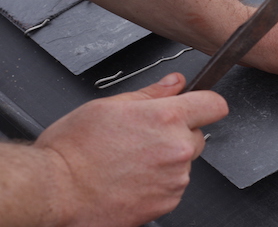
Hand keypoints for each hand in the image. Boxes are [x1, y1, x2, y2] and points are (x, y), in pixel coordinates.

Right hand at [34, 73, 227, 226]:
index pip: (214, 104)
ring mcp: (174, 178)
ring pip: (184, 163)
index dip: (205, 103)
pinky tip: (131, 179)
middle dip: (179, 134)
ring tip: (130, 161)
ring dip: (167, 161)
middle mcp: (177, 148)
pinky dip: (158, 184)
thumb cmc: (73, 150)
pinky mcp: (167, 202)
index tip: (198, 106)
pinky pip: (173, 187)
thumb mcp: (109, 105)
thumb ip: (152, 93)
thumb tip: (175, 83)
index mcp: (166, 118)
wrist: (54, 190)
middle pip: (199, 135)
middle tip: (145, 138)